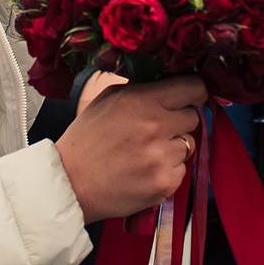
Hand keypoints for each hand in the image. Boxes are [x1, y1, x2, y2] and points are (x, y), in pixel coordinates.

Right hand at [56, 75, 207, 222]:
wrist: (71, 182)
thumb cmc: (88, 139)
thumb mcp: (109, 98)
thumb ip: (142, 88)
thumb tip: (172, 81)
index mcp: (141, 100)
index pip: (193, 88)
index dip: (193, 93)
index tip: (189, 98)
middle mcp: (154, 126)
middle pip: (193, 117)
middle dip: (178, 121)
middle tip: (156, 129)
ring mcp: (161, 157)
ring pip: (189, 144)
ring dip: (173, 147)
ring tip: (146, 152)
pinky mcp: (164, 183)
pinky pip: (182, 169)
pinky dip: (168, 170)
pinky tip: (145, 170)